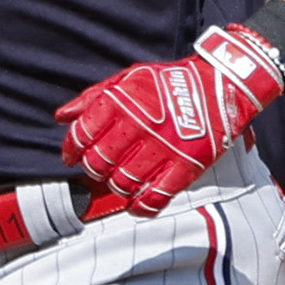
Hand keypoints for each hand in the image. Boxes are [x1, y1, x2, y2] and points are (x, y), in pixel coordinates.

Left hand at [56, 23, 284, 209]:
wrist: (222, 83)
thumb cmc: (171, 81)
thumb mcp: (129, 78)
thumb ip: (93, 97)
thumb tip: (62, 116)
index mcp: (122, 101)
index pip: (82, 135)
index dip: (71, 150)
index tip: (73, 156)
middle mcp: (139, 125)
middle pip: (99, 163)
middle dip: (94, 169)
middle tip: (100, 169)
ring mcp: (163, 148)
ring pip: (123, 183)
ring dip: (116, 187)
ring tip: (120, 180)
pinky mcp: (186, 165)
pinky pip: (155, 197)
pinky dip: (141, 207)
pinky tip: (136, 205)